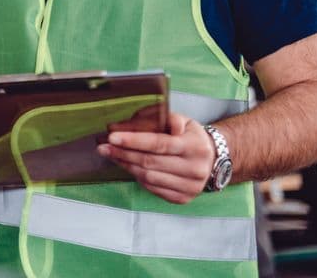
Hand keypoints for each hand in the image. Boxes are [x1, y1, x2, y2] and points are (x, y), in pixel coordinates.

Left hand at [97, 112, 215, 203]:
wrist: (213, 160)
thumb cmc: (191, 137)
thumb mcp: (183, 121)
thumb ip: (163, 118)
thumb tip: (134, 124)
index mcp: (195, 146)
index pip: (159, 143)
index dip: (133, 140)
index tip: (112, 137)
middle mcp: (195, 169)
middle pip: (150, 162)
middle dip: (123, 153)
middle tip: (103, 147)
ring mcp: (190, 187)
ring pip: (149, 177)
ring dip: (126, 165)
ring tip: (111, 155)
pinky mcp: (183, 198)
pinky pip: (153, 188)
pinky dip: (137, 177)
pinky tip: (128, 166)